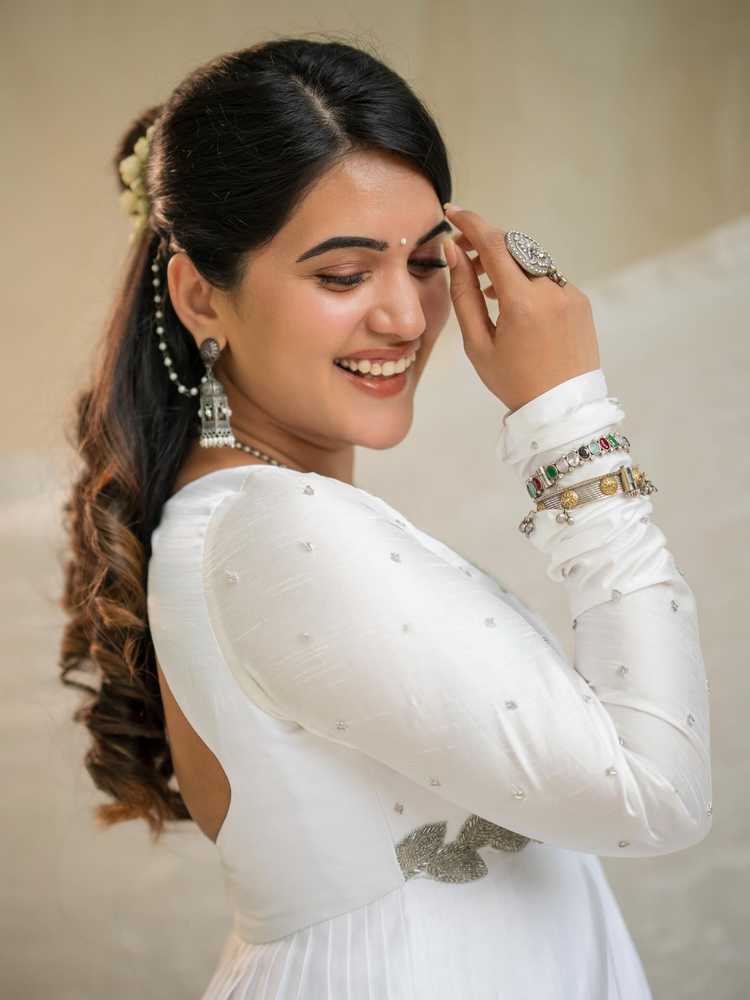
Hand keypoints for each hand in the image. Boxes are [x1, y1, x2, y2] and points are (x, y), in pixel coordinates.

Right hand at [441, 204, 600, 412]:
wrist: (562, 409)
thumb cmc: (513, 381)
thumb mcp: (477, 343)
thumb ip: (463, 293)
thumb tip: (453, 252)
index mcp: (522, 302)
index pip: (493, 243)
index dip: (470, 223)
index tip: (451, 213)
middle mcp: (551, 289)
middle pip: (514, 246)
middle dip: (486, 243)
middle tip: (461, 254)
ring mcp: (570, 293)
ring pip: (531, 262)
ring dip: (506, 264)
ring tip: (485, 288)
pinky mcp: (581, 301)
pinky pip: (548, 279)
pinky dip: (527, 282)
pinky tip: (513, 305)